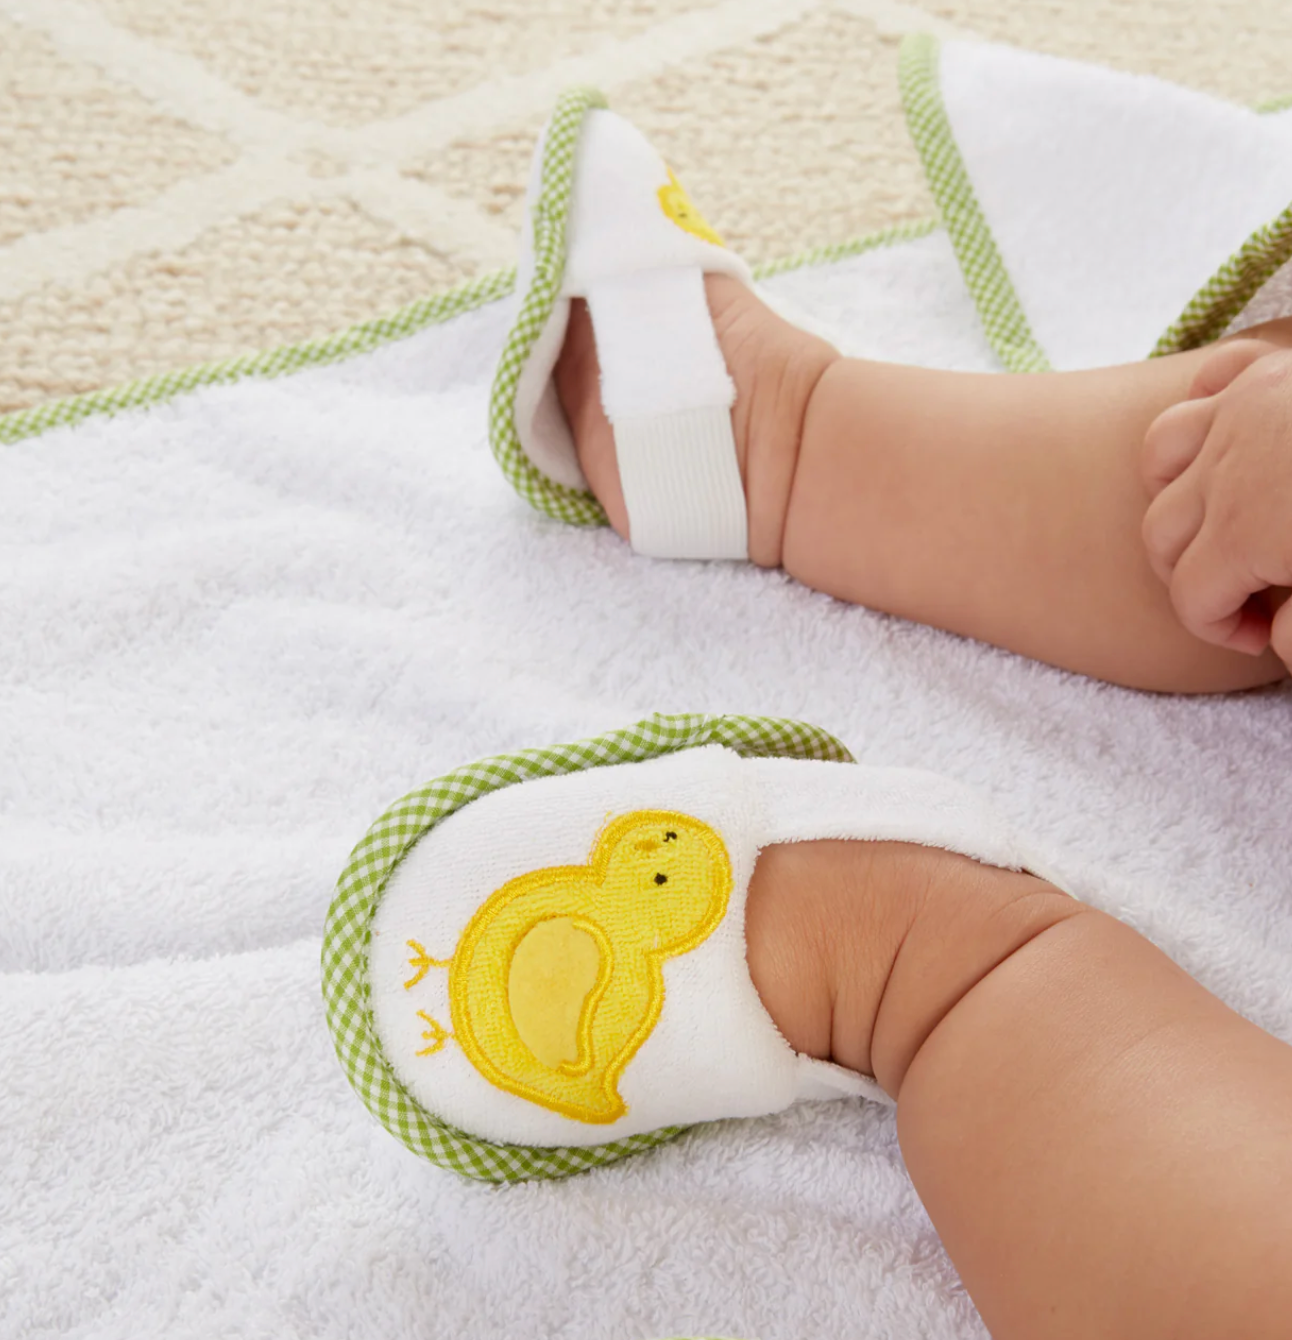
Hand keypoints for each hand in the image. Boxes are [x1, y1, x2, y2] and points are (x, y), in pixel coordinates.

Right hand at [1141, 338, 1291, 661]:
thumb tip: (1270, 634)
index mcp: (1245, 530)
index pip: (1190, 596)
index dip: (1217, 627)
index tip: (1258, 634)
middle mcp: (1226, 465)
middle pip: (1162, 533)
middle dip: (1188, 573)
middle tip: (1241, 595)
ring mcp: (1244, 407)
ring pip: (1162, 454)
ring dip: (1175, 495)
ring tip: (1213, 520)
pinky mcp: (1272, 368)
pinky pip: (1209, 384)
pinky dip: (1203, 410)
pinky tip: (1228, 437)